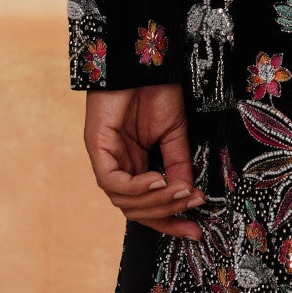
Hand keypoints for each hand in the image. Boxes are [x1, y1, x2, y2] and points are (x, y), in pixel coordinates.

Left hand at [83, 81, 203, 239]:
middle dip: (165, 214)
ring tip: (180, 190)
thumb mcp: (174, 134)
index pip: (147, 207)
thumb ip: (178, 165)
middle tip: (191, 207)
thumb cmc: (156, 91)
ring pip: (124, 201)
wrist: (143, 62)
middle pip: (135, 210)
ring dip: (155, 201)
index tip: (195, 230)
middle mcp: (118, 168)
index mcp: (135, 166)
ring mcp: (105, 159)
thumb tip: (188, 195)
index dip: (169, 222)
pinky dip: (137, 186)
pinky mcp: (96, 147)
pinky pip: (113, 182)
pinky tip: (158, 179)